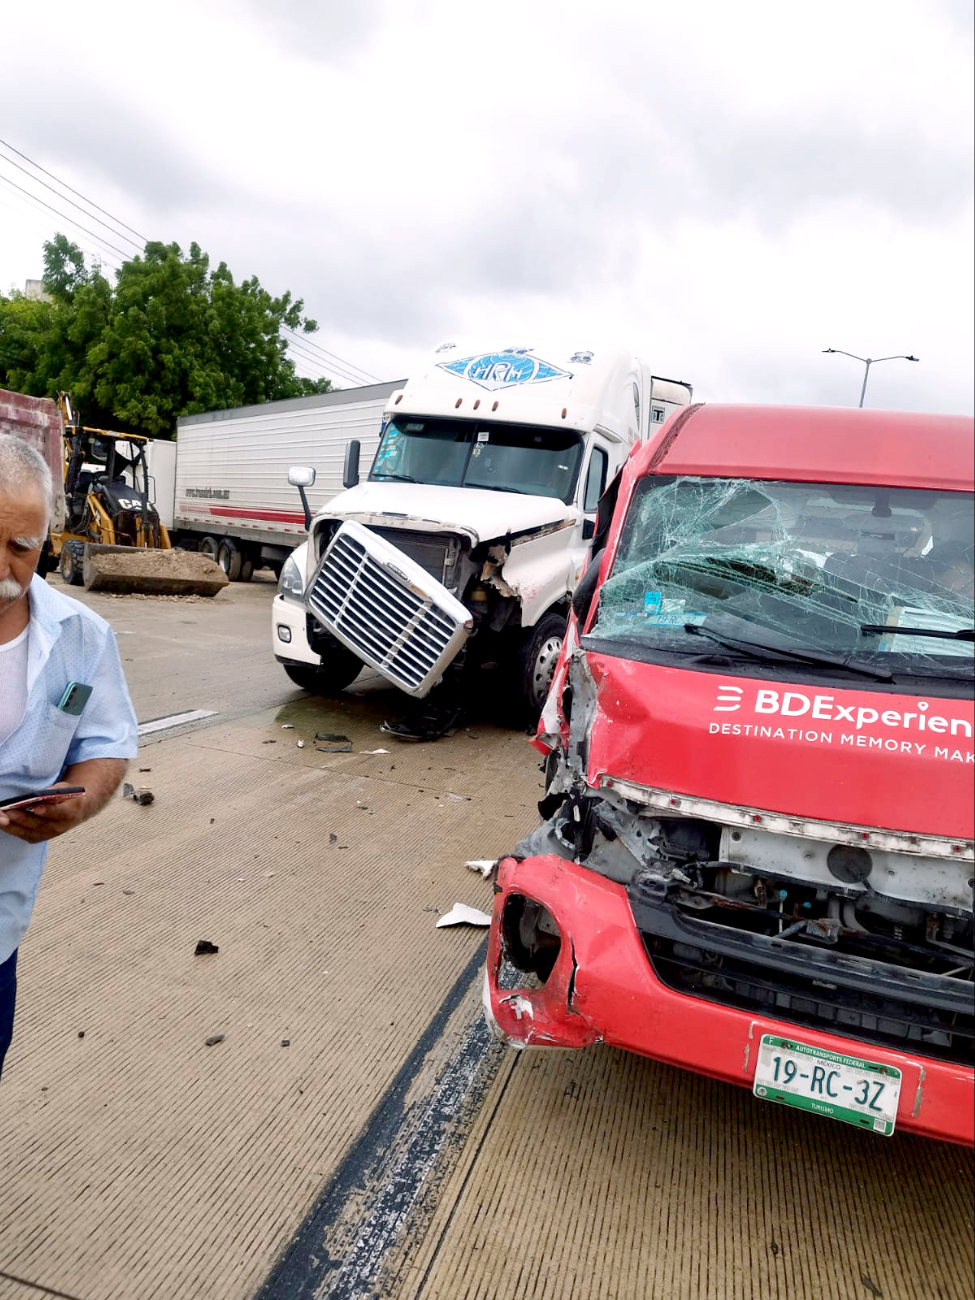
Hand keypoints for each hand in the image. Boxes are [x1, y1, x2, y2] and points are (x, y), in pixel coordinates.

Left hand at [0, 758, 127, 844]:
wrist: (79, 808)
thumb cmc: (69, 796)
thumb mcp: (65, 789)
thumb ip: (53, 793)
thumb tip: (38, 796)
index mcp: (72, 811)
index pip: (60, 813)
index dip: (48, 811)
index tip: (36, 807)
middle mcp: (61, 826)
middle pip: (39, 824)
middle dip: (21, 818)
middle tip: (5, 812)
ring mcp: (51, 834)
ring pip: (30, 832)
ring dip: (12, 826)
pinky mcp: (41, 837)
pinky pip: (26, 836)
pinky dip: (14, 830)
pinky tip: (3, 822)